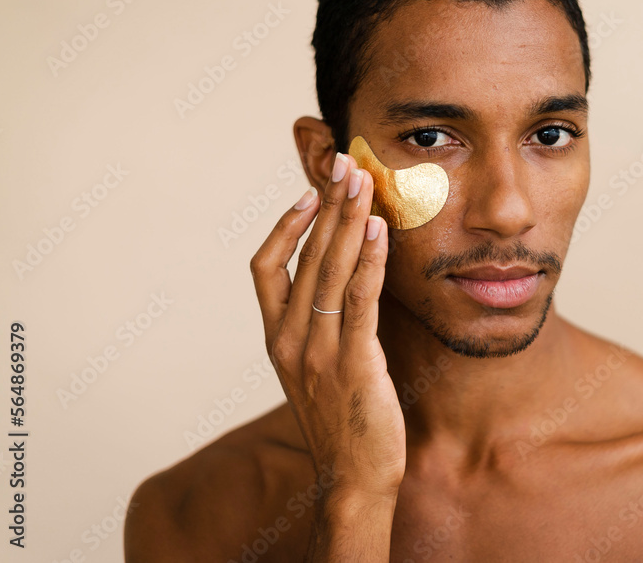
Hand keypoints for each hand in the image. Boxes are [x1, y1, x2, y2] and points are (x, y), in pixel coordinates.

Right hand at [249, 152, 405, 500]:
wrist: (354, 478)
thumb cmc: (343, 420)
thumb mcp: (317, 368)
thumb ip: (321, 326)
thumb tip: (342, 281)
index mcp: (276, 338)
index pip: (265, 267)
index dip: (285, 225)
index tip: (309, 192)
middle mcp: (289, 339)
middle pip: (303, 256)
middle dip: (326, 205)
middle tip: (344, 163)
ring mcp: (317, 351)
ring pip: (328, 270)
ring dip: (346, 219)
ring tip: (361, 181)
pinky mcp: (353, 362)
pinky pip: (358, 300)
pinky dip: (367, 260)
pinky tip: (378, 230)